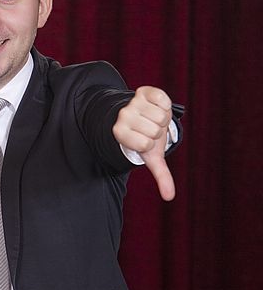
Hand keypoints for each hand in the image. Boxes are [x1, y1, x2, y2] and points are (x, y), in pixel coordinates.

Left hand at [112, 86, 174, 200]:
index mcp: (120, 133)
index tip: (145, 141)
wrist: (141, 115)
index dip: (150, 143)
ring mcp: (131, 103)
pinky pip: (162, 98)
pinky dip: (164, 103)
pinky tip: (156, 105)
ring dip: (162, 117)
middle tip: (150, 128)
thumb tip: (169, 197)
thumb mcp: (151, 157)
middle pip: (155, 130)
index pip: (144, 144)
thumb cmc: (146, 138)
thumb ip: (160, 175)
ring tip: (153, 118)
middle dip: (158, 130)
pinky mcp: (142, 91)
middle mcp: (123, 117)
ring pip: (161, 115)